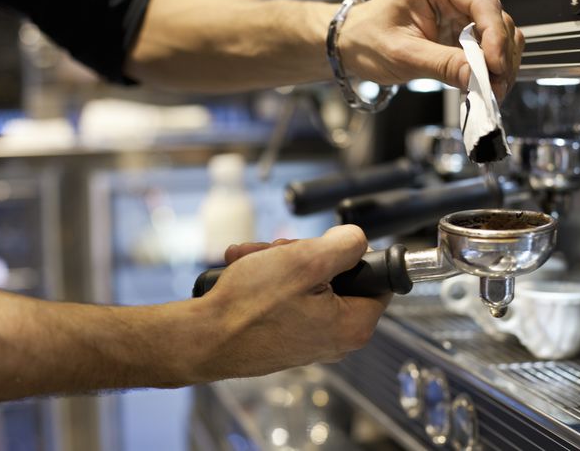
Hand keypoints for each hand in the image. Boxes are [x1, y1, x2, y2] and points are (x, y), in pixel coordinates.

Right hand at [175, 225, 390, 382]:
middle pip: (336, 277)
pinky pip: (285, 298)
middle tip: (279, 249)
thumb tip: (356, 239)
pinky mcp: (284, 337)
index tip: (326, 246)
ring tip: (251, 258)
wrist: (202, 339)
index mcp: (353, 325)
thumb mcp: (306, 259)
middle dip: (302, 254)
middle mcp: (335, 339)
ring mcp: (307, 339)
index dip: (352, 254)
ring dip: (279, 262)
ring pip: (305, 283)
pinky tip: (244, 270)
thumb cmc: (250, 308)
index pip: (377, 279)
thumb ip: (344, 245)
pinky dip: (266, 280)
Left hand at [340, 0, 523, 99]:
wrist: (351, 44)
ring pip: (498, 36)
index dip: (495, 37)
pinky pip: (486, 49)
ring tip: (490, 91)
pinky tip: (481, 86)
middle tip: (495, 88)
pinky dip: (488, 69)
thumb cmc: (367, 39)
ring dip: (499, 65)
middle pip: (496, 20)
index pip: (482, 3)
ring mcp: (460, 12)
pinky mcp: (461, 32)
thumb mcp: (403, 55)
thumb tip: (477, 78)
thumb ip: (442, 64)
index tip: (496, 66)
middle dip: (500, 56)